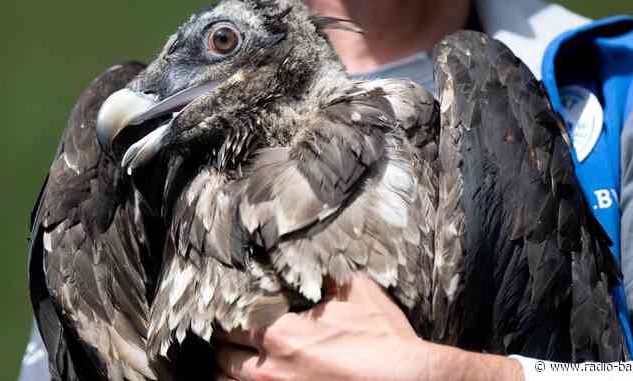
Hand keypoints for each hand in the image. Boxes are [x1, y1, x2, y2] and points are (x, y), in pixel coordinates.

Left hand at [215, 272, 431, 380]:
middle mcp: (270, 369)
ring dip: (230, 369)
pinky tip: (251, 378)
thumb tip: (318, 260)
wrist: (409, 380)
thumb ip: (329, 276)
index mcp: (280, 333)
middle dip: (228, 342)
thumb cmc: (385, 342)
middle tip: (233, 334)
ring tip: (237, 361)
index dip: (230, 314)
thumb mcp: (359, 293)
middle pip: (223, 354)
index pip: (230, 320)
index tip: (234, 310)